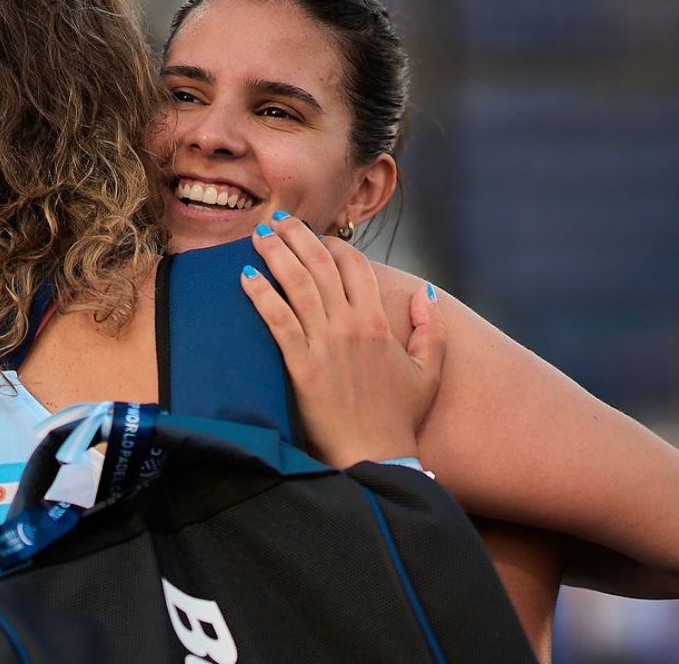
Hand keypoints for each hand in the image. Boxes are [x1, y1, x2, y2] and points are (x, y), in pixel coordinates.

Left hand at [240, 213, 445, 468]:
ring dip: (276, 253)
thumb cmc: (399, 418)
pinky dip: (261, 293)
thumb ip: (432, 328)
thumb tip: (425, 292)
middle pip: (320, 264)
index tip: (316, 236)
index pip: (355, 265)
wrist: (376, 457)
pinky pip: (278, 319)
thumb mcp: (429, 371)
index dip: (333, 245)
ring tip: (258, 236)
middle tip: (277, 221)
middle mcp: (352, 325)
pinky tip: (245, 276)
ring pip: (298, 283)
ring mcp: (326, 344)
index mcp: (379, 321)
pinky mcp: (301, 366)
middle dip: (296, 236)